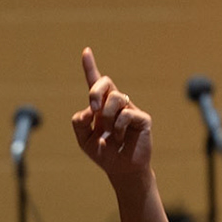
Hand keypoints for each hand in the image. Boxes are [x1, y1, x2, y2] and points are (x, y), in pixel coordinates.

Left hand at [71, 48, 153, 182]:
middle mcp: (116, 104)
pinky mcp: (142, 118)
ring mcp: (130, 109)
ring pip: (115, 98)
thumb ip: (80, 123)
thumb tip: (89, 110)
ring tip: (109, 133)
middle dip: (95, 92)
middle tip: (93, 110)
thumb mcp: (84, 139)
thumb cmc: (104, 153)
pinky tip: (119, 138)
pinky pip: (126, 114)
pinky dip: (118, 128)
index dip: (90, 66)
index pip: (95, 83)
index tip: (86, 51)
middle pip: (105, 82)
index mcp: (101, 106)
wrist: (122, 170)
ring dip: (107, 117)